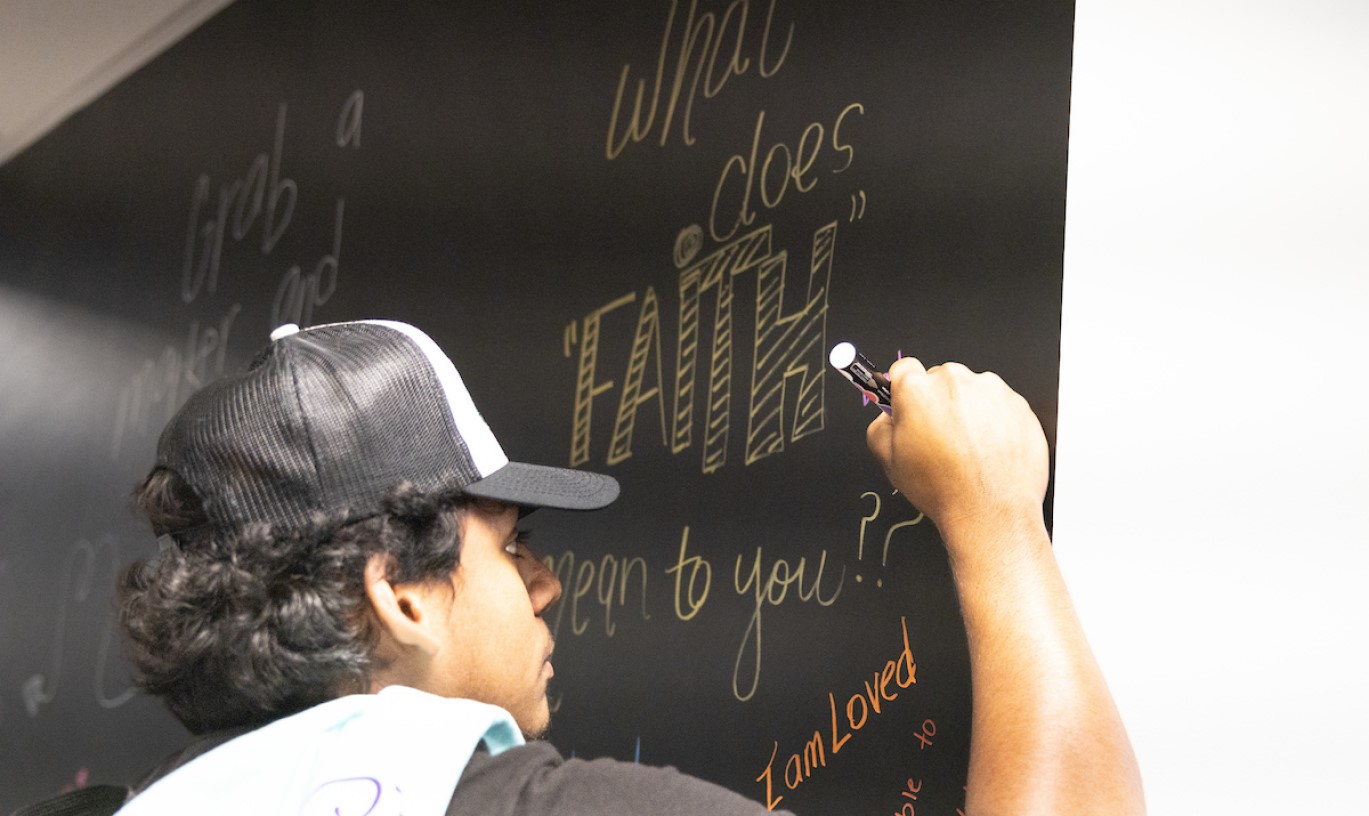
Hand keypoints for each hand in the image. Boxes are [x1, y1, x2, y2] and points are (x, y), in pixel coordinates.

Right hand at [865, 358, 1049, 540]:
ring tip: (968, 448)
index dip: (904, 389)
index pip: (904, 368)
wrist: (990, 511)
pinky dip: (995, 421)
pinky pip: (1000, 405)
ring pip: (972, 392)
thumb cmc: (945, 489)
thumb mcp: (889, 461)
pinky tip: (988, 450)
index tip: (909, 404)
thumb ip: (880, 427)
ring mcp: (991, 391)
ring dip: (968, 411)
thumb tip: (887, 417)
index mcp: (918, 390)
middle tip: (939, 437)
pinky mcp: (1018, 404)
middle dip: (938, 402)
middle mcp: (956, 381)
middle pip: (941, 380)